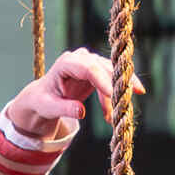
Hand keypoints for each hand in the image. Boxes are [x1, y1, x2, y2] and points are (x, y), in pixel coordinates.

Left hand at [3, 48, 124, 143]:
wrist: (44, 97)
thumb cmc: (43, 101)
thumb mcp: (48, 108)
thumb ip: (64, 108)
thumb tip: (81, 112)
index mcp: (66, 63)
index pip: (88, 68)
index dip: (103, 80)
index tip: (114, 94)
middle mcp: (81, 58)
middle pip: (104, 67)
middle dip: (119, 83)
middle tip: (131, 98)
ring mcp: (90, 62)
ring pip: (112, 72)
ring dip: (119, 92)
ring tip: (118, 114)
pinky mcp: (97, 70)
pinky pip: (111, 81)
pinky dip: (113, 98)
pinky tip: (109, 116)